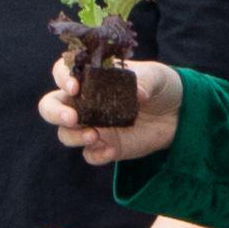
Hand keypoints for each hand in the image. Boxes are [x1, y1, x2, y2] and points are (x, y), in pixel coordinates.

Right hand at [40, 56, 181, 166]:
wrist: (178, 113)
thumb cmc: (160, 86)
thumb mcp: (157, 77)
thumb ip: (145, 82)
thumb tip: (138, 95)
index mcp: (91, 77)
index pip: (63, 72)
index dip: (62, 78)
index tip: (75, 86)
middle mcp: (84, 101)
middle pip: (50, 106)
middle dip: (55, 112)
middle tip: (72, 118)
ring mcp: (93, 125)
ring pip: (65, 133)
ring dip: (74, 136)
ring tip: (95, 135)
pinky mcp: (105, 146)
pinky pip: (90, 155)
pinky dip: (95, 154)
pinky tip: (110, 151)